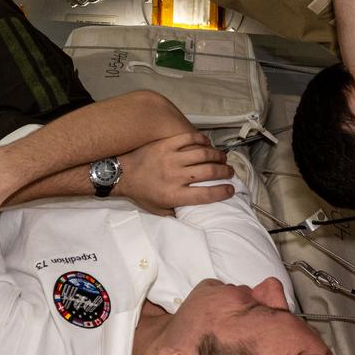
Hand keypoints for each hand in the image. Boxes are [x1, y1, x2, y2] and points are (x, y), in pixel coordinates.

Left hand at [116, 132, 234, 216]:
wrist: (123, 174)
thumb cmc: (141, 192)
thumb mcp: (158, 210)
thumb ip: (177, 212)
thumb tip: (194, 215)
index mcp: (174, 195)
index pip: (206, 194)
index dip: (222, 191)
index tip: (231, 189)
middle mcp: (175, 176)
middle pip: (209, 172)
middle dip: (224, 171)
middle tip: (229, 171)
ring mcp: (171, 158)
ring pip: (202, 153)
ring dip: (217, 155)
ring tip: (222, 157)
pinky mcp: (166, 144)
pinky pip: (188, 138)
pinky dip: (201, 139)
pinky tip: (207, 143)